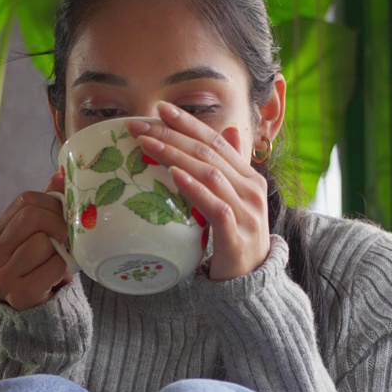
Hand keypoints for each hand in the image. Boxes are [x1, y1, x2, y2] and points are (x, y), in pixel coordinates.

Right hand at [0, 170, 72, 309]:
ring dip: (61, 249)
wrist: (35, 318)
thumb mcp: (39, 238)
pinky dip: (64, 268)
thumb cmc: (39, 273)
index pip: (26, 201)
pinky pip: (53, 266)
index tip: (64, 217)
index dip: (53, 204)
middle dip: (59, 224)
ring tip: (61, 258)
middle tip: (68, 237)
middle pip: (32, 218)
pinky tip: (59, 276)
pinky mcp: (18, 296)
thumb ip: (46, 208)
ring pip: (42, 242)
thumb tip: (60, 173)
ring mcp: (0, 278)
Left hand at [128, 102, 270, 280]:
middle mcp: (251, 189)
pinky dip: (193, 188)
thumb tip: (230, 130)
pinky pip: (214, 206)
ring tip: (147, 144)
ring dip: (176, 155)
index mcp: (249, 178)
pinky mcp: (237, 235)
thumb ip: (229, 169)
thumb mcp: (234, 202)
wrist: (252, 283)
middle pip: (208, 153)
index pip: (216, 141)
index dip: (188, 123)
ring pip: (209, 174)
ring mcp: (246, 212)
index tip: (160, 108)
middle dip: (172, 135)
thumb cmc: (236, 241)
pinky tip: (174, 176)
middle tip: (139, 124)